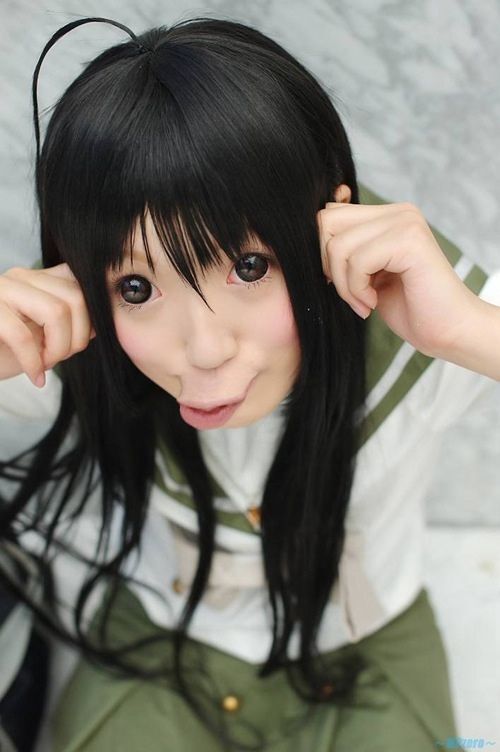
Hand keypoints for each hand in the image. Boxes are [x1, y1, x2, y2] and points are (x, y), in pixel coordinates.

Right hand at [0, 263, 94, 386]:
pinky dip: (34, 362)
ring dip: (58, 348)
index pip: (82, 283)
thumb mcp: (44, 337)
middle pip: (76, 297)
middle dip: (78, 336)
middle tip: (61, 358)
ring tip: (46, 365)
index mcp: (38, 278)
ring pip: (56, 311)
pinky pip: (21, 335)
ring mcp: (0, 290)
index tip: (80, 342)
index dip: (92, 316)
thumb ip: (70, 323)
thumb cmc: (4, 352)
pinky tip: (35, 377)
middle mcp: (20, 276)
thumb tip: (99, 323)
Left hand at [316, 201, 480, 358]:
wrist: (448, 332)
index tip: (341, 283)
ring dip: (344, 285)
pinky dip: (357, 289)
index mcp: (389, 215)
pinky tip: (374, 303)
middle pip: (327, 223)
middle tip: (352, 294)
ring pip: (337, 246)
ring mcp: (405, 222)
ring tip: (365, 302)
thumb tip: (307, 240)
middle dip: (328, 266)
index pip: (330, 215)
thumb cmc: (409, 308)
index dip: (323, 253)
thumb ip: (346, 251)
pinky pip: (356, 261)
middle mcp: (399, 212)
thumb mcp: (367, 275)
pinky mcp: (408, 240)